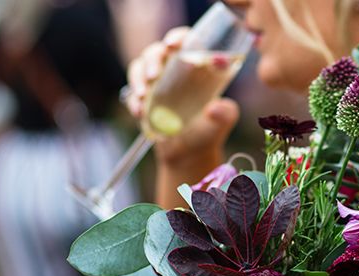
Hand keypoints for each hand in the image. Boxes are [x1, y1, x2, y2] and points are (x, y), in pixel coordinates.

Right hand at [124, 27, 238, 168]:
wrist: (191, 153)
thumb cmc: (210, 130)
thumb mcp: (223, 120)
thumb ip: (226, 112)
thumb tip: (214, 108)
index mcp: (193, 67)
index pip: (184, 42)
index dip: (177, 38)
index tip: (172, 45)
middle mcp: (172, 70)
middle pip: (157, 51)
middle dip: (152, 59)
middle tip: (154, 76)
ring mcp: (155, 84)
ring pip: (139, 67)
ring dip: (138, 78)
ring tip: (142, 96)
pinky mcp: (143, 99)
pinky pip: (132, 93)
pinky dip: (133, 101)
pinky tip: (140, 112)